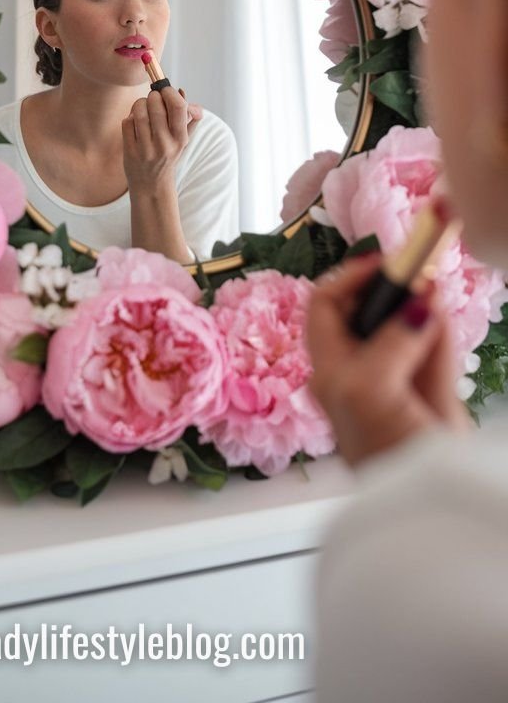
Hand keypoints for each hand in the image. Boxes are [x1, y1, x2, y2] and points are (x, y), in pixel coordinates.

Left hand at [122, 86, 201, 194]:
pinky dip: (129, 118)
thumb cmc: (168, 154)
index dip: (170, 93)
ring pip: (139, 112)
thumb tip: (181, 92)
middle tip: (152, 98)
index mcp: (180, 138)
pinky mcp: (130, 152)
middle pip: (156, 106)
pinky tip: (134, 123)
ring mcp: (146, 149)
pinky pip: (127, 123)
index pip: (178, 107)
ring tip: (142, 108)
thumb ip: (189, 116)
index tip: (165, 90)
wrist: (152, 184)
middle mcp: (165, 144)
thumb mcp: (183, 139)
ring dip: (139, 104)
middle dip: (152, 96)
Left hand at [306, 255, 471, 467]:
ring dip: (420, 303)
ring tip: (432, 284)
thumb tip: (422, 299)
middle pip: (372, 311)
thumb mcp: (370, 386)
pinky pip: (435, 348)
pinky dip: (439, 329)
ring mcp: (398, 382)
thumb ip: (394, 337)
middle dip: (394, 288)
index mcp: (329, 370)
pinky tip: (441, 313)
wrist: (430, 506)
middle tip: (419, 267)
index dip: (350, 278)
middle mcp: (359, 372)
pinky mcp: (433, 394)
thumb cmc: (380, 451)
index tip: (382, 262)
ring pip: (408, 325)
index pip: (326, 306)